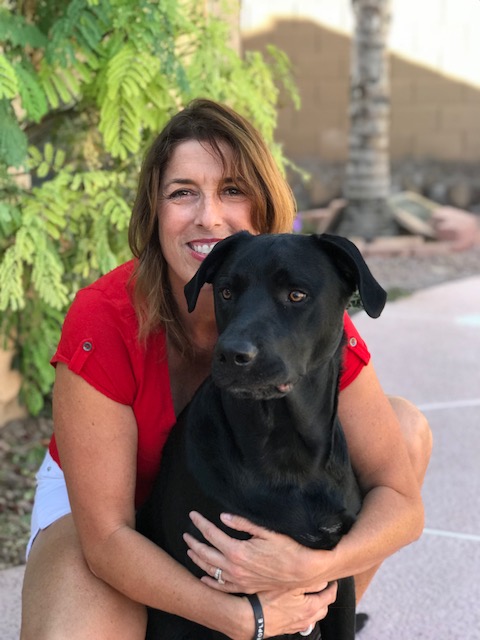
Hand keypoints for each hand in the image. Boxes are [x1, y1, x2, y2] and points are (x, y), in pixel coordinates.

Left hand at [184, 511, 330, 593]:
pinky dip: (210, 582)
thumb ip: (242, 523)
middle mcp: (234, 567)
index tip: (193, 515)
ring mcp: (238, 580)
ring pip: (210, 571)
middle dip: (194, 542)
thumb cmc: (286, 548)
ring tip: (190, 551)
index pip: (211, 534)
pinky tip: (203, 578)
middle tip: (186, 534)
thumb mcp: (265, 531)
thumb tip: (223, 517)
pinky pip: (222, 587)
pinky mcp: (244, 587)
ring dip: (198, 560)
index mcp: (237, 550)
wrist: (301, 571)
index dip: (200, 523)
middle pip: (206, 553)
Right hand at [251, 582, 337, 637]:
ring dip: (316, 605)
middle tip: (323, 586)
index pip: (330, 596)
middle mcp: (307, 619)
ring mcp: (298, 625)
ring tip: (311, 594)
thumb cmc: (268, 601)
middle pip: (324, 607)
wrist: (252, 618)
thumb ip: (309, 582)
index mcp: (311, 607)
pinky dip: (305, 612)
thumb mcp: (290, 585)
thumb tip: (323, 579)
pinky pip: (304, 620)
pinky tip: (298, 605)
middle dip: (326, 596)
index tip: (332, 579)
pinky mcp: (289, 628)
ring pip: (314, 616)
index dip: (333, 586)